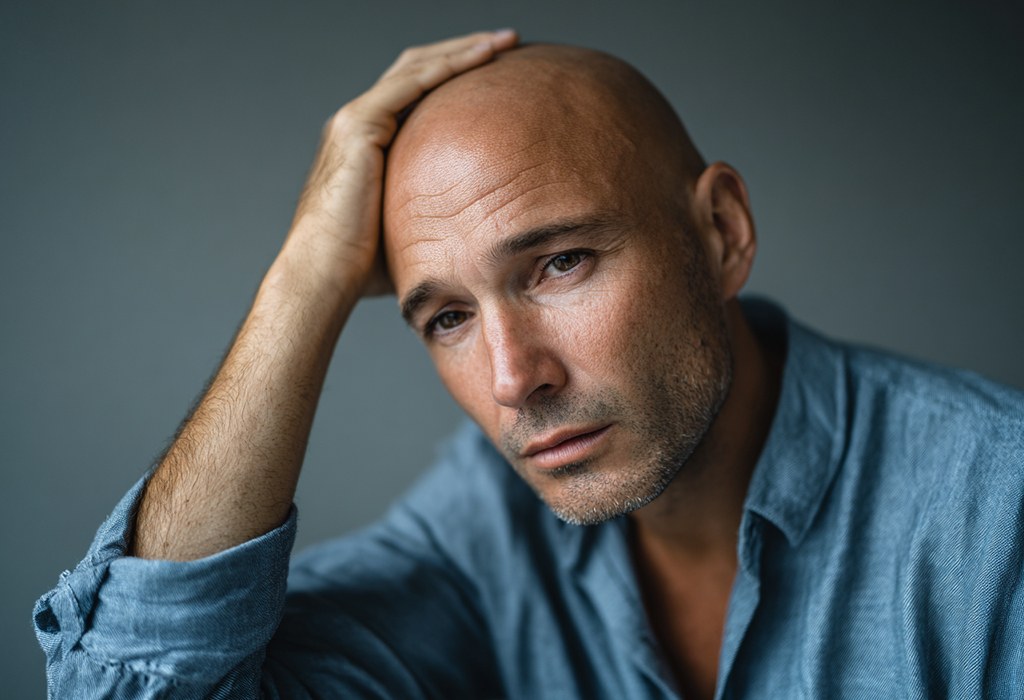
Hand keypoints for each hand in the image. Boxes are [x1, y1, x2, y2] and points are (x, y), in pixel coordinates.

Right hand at [281, 29, 519, 299]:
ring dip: (462, 49)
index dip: (454, 76)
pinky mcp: (358, 125)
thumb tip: (476, 234)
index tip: (496, 73)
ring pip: (416, 66)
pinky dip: (448, 66)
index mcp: (368, 143)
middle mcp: (358, 122)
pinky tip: (482, 57)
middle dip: (462, 51)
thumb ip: (432, 217)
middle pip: (417, 69)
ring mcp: (355, 119)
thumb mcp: (408, 229)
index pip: (416, 94)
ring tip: (503, 40)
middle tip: (507, 43)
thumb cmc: (362, 268)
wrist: (324, 274)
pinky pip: (411, 83)